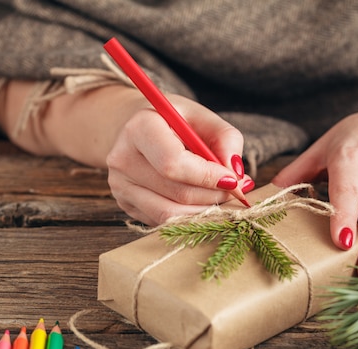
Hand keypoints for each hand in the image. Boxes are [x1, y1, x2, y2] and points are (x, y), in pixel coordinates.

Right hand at [106, 93, 254, 224]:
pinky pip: (164, 221)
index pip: (174, 164)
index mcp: (140, 128)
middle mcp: (122, 159)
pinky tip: (203, 201)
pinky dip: (190, 216)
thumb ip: (226, 140)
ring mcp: (120, 186)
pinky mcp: (125, 205)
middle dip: (214, 195)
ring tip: (223, 196)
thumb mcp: (203, 118)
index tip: (234, 179)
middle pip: (177, 193)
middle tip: (236, 189)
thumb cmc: (175, 122)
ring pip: (171, 214)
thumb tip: (237, 175)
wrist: (137, 128)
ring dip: (205, 211)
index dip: (209, 176)